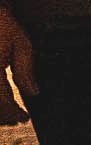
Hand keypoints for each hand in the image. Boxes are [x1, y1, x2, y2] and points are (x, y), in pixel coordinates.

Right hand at [0, 4, 31, 126]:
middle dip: (3, 116)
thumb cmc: (2, 26)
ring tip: (7, 114)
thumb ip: (25, 70)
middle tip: (17, 119)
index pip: (1, 99)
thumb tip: (33, 92)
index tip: (24, 117)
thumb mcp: (21, 44)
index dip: (13, 111)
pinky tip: (0, 102)